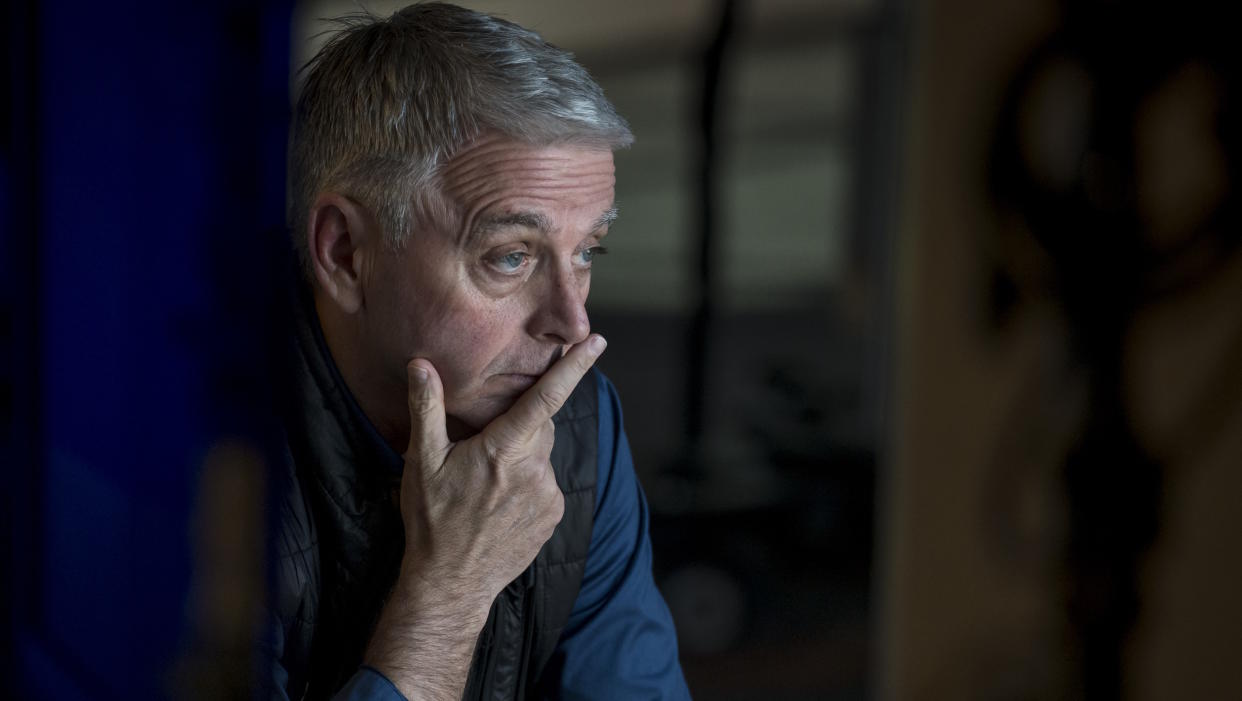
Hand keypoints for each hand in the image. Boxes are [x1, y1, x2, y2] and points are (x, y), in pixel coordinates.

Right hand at [364, 334, 606, 699]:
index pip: (545, 398)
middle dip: (520, 424)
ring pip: (542, 456)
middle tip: (484, 445)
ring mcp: (548, 495)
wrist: (451, 583)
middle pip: (540, 426)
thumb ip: (427, 408)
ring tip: (486, 485)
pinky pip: (546, 483)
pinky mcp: (554, 516)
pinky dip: (529, 483)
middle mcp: (534, 470)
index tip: (597, 342)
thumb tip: (421, 364)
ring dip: (522, 457)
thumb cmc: (432, 520)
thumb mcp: (421, 463)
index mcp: (503, 450)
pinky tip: (500, 503)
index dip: (573, 367)